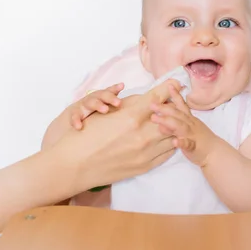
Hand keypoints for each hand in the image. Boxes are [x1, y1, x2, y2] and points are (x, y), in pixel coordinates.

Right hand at [56, 78, 183, 189]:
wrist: (74, 166)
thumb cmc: (85, 135)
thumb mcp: (105, 112)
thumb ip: (130, 103)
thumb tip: (149, 96)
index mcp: (131, 118)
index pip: (158, 97)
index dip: (168, 88)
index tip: (176, 83)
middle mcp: (142, 136)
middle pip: (170, 117)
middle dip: (174, 107)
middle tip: (177, 101)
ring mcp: (145, 153)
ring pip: (172, 136)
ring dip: (173, 126)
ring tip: (174, 120)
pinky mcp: (144, 166)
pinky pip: (167, 153)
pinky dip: (169, 143)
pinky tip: (168, 137)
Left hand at [149, 84, 217, 165]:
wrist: (216, 153)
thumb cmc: (200, 139)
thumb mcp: (188, 127)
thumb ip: (175, 121)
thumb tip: (160, 117)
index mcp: (189, 119)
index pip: (181, 105)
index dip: (175, 95)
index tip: (169, 85)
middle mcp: (190, 124)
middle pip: (177, 114)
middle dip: (164, 108)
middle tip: (152, 104)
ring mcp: (193, 135)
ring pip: (180, 126)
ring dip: (168, 122)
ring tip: (155, 119)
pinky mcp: (194, 147)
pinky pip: (188, 144)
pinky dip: (181, 142)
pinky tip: (174, 142)